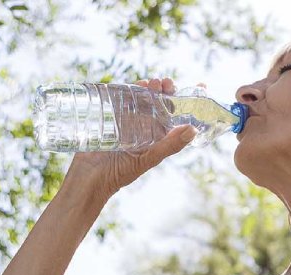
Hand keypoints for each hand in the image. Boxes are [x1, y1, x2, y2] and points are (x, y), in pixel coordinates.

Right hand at [65, 77, 197, 202]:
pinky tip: (136, 84)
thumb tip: (192, 130)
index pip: (178, 116)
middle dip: (166, 90)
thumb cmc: (121, 172)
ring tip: (152, 82)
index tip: (201, 85)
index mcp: (159, 137)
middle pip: (161, 103)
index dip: (189, 101)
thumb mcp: (149, 158)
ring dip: (150, 88)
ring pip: (143, 98)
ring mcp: (129, 122)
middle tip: (166, 82)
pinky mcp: (112, 118)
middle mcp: (146, 128)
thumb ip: (170, 145)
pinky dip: (129, 89)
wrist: (89, 177)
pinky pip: (122, 99)